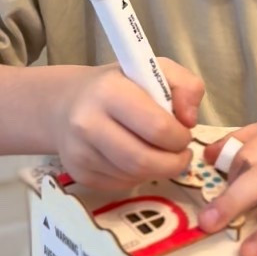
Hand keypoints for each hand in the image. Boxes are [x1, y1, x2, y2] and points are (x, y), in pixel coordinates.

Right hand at [52, 59, 203, 194]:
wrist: (67, 104)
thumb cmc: (118, 85)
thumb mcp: (154, 70)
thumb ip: (185, 86)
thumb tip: (189, 120)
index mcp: (109, 91)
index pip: (157, 127)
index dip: (180, 137)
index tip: (184, 132)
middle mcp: (88, 123)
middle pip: (144, 160)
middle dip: (174, 162)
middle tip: (181, 154)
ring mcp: (80, 152)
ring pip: (134, 176)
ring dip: (157, 170)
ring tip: (160, 153)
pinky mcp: (78, 173)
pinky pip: (121, 185)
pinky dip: (138, 177)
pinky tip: (137, 159)